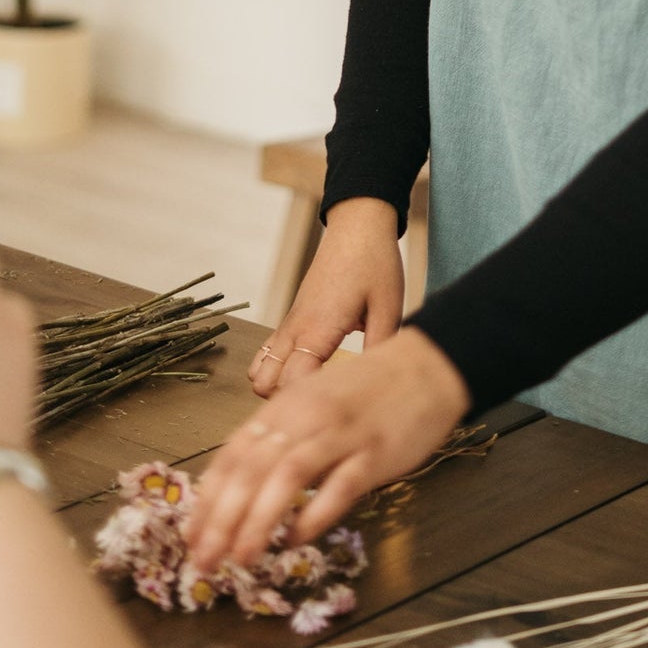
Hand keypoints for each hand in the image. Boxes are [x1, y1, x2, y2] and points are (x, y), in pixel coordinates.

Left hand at [187, 326, 469, 571]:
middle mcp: (306, 416)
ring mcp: (340, 433)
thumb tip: (245, 489)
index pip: (234, 454)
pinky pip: (339, 486)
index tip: (191, 536)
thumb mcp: (315, 404)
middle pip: (253, 467)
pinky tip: (297, 540)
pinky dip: (314, 514)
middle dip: (222, 518)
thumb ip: (283, 438)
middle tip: (205, 561)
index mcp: (286, 405)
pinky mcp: (374, 452)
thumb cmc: (370, 391)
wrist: (428, 365)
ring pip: (287, 474)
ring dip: (259, 519)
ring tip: (242, 557)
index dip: (208, 497)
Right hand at [248, 195, 403, 398]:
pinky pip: (268, 352)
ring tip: (309, 397)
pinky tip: (303, 376)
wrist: (358, 225)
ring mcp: (289, 322)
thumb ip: (380, 349)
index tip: (325, 421)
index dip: (303, 408)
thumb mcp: (388, 307)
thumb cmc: (374, 263)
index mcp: (318, 329)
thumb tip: (379, 386)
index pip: (291, 384)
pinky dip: (275, 370)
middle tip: (318, 411)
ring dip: (276, 386)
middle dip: (283, 403)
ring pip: (259, 369)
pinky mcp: (292, 317)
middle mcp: (295, 328)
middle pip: (264, 383)